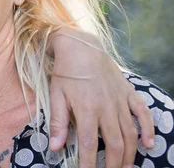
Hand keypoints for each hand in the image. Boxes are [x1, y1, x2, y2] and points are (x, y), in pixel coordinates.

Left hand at [48, 28, 154, 167]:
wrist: (80, 47)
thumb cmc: (65, 72)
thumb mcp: (56, 96)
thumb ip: (57, 123)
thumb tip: (54, 147)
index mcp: (86, 110)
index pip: (89, 145)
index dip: (89, 164)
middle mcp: (106, 108)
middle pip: (114, 144)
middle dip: (113, 164)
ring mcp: (120, 101)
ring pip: (130, 133)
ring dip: (129, 153)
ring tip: (125, 167)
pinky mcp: (128, 93)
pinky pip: (143, 113)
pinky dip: (148, 129)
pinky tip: (148, 144)